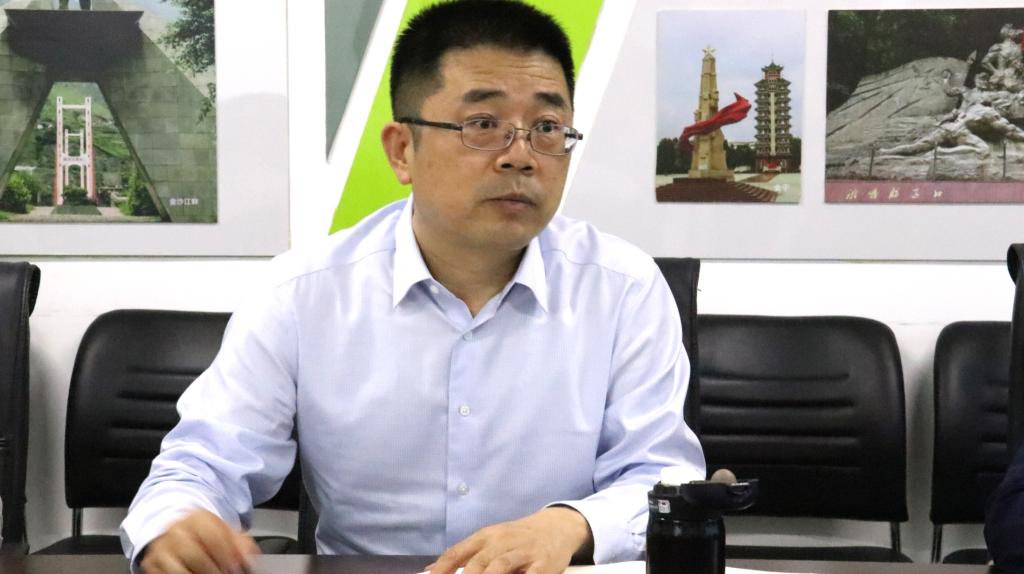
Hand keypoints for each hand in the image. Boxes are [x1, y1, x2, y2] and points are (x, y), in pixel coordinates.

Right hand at [140, 509, 259, 573]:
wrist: (177, 532)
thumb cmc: (205, 534)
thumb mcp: (224, 531)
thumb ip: (240, 542)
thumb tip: (248, 557)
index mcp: (197, 518)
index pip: (213, 536)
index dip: (226, 554)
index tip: (236, 567)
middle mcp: (176, 530)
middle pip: (194, 554)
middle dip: (212, 570)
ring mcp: (161, 547)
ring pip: (177, 568)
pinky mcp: (151, 563)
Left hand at [426, 507, 593, 573]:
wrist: (556, 527)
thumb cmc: (516, 538)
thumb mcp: (490, 540)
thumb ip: (464, 555)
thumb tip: (431, 568)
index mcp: (485, 536)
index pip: (457, 553)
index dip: (442, 569)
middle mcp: (502, 541)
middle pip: (478, 563)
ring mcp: (523, 551)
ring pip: (500, 566)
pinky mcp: (544, 562)